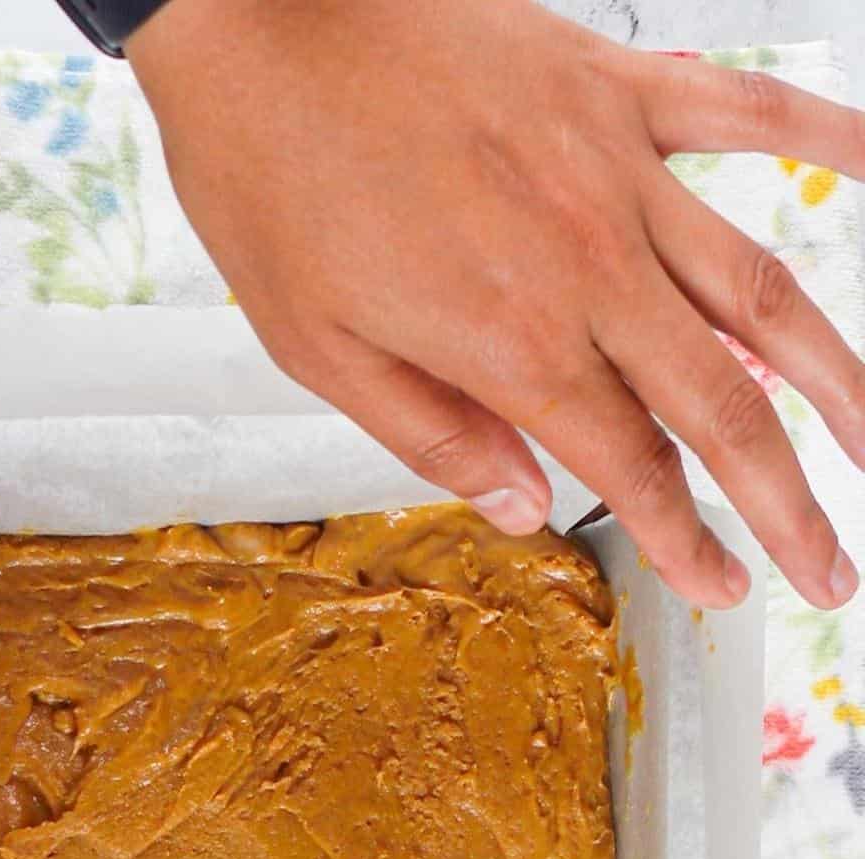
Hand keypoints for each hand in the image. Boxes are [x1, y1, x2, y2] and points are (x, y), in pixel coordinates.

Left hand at [129, 0, 864, 610]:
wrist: (265, 19)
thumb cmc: (276, 177)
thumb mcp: (322, 349)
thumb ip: (435, 438)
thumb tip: (522, 510)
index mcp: (514, 342)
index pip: (632, 468)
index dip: (686, 542)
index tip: (722, 588)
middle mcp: (588, 265)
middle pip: (723, 404)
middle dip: (786, 501)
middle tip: (830, 567)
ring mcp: (615, 172)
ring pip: (761, 288)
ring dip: (837, 375)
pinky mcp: (614, 90)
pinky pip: (745, 114)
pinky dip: (825, 140)